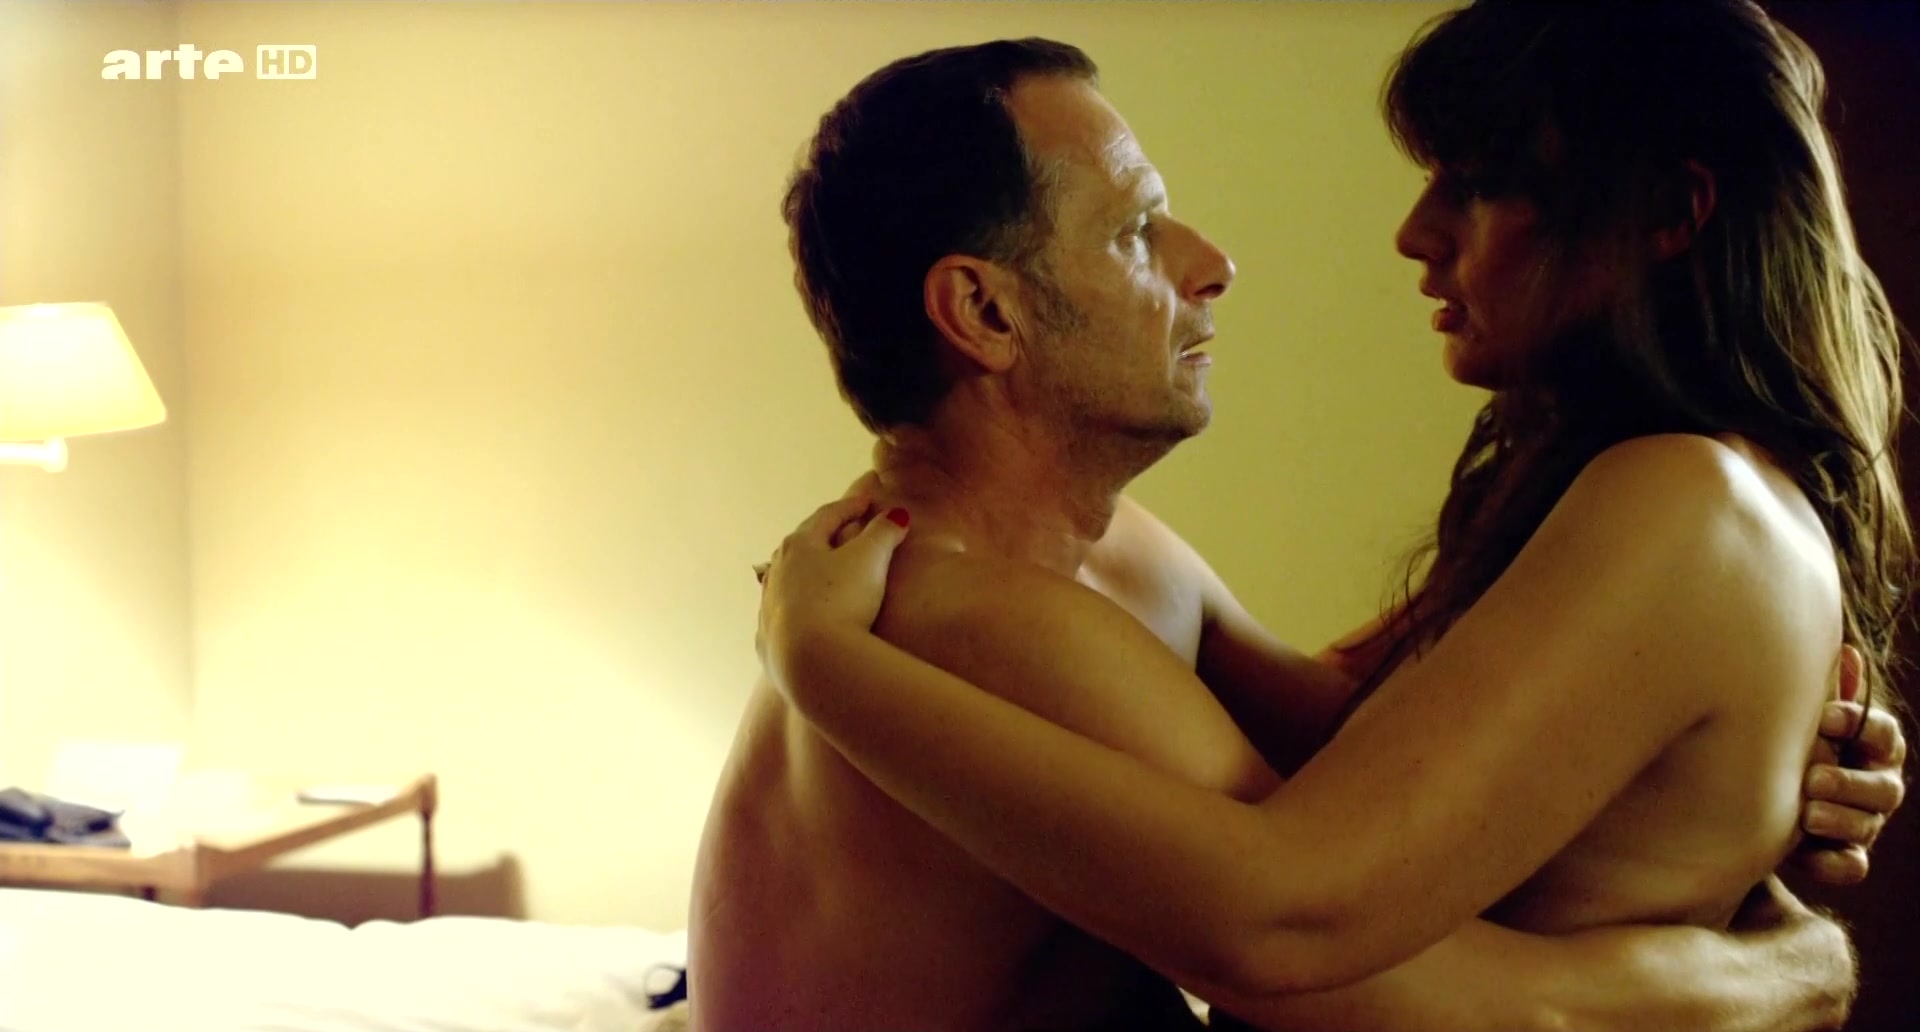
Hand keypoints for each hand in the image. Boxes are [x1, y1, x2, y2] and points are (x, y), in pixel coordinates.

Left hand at [755, 495, 911, 691]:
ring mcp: (769, 608)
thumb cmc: (842, 600)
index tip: (866, 503)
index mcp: (799, 545)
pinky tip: (803, 617)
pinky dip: (796, 610)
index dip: (850, 507)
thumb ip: (883, 532)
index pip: (827, 516)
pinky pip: (783, 618)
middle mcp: (777, 572)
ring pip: (787, 581)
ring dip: (804, 573)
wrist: (812, 661)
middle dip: (822, 536)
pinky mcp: (768, 641)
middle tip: (841, 531)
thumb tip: (896, 515)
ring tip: (820, 573)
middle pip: (801, 546)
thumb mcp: (870, 559)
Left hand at [1787, 645, 1908, 885]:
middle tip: (1813, 778)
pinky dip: (1834, 864)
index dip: (1859, 725)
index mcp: (1872, 746)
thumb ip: (1823, 690)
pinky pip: (1851, 866)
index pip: (1882, 733)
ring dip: (1841, 820)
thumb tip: (1845, 652)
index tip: (1824, 718)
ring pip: (1868, 825)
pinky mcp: (1842, 856)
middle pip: (1884, 787)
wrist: (1754, 794)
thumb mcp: (1800, 716)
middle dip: (1850, 783)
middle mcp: (1876, 785)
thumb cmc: (1789, 741)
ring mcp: (1864, 823)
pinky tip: (1809, 856)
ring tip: (1807, 814)